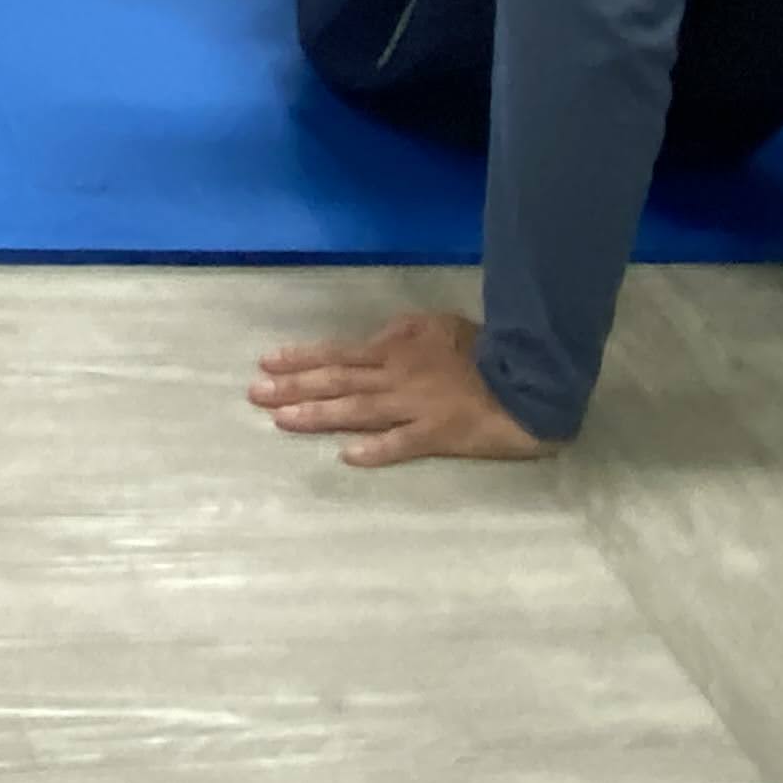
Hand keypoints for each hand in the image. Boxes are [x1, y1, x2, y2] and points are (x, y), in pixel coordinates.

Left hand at [251, 310, 554, 466]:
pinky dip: (375, 449)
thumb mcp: (437, 326)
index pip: (338, 354)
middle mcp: (396, 377)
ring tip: (282, 420)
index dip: (301, 358)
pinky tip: (347, 456)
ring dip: (318, 415)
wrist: (528, 378)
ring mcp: (415, 406)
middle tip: (254, 394)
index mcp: (395, 350)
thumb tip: (371, 340)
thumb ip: (400, 333)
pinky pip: (402, 443)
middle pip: (337, 381)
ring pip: (358, 410)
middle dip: (294, 387)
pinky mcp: (439, 435)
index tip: (266, 363)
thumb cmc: (483, 351)